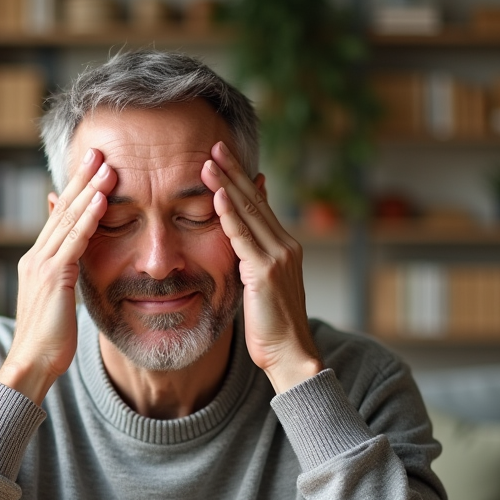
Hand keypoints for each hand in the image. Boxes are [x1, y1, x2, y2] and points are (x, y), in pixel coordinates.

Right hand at [0, 149, 117, 403]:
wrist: (32, 365)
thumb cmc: (50, 342)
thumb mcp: (60, 302)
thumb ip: (67, 278)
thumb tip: (76, 265)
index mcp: (38, 262)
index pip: (60, 219)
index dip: (76, 192)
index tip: (91, 169)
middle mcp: (36, 257)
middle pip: (63, 211)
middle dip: (81, 179)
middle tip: (97, 151)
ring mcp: (42, 265)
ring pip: (69, 220)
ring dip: (89, 190)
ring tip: (105, 166)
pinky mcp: (54, 277)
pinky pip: (74, 241)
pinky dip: (88, 218)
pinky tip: (102, 199)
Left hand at [201, 141, 322, 393]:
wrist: (290, 355)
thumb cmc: (272, 328)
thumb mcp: (260, 287)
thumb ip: (252, 261)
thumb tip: (239, 244)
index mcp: (284, 247)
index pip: (260, 205)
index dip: (242, 180)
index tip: (225, 158)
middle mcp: (285, 245)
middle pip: (255, 200)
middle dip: (234, 171)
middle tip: (215, 145)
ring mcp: (278, 256)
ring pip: (248, 212)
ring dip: (227, 183)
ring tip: (209, 160)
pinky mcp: (265, 271)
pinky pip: (243, 236)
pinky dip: (229, 213)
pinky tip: (217, 193)